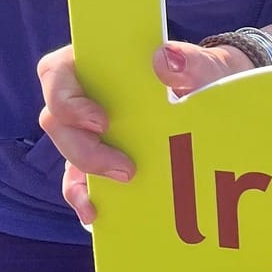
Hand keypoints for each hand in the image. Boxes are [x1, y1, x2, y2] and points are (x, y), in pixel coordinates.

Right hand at [39, 40, 249, 227]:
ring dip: (86, 171)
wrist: (216, 99)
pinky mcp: (98, 158)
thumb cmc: (202, 75)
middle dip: (83, 148)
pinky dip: (83, 197)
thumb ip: (189, 60)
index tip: (102, 121)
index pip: (55, 73)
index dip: (64, 98)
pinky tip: (95, 213)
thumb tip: (164, 58)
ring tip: (123, 184)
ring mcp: (89, 129)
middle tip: (125, 166)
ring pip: (66, 150)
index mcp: (98, 64)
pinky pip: (78, 180)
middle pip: (56, 120)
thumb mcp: (204, 66)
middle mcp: (85, 96)